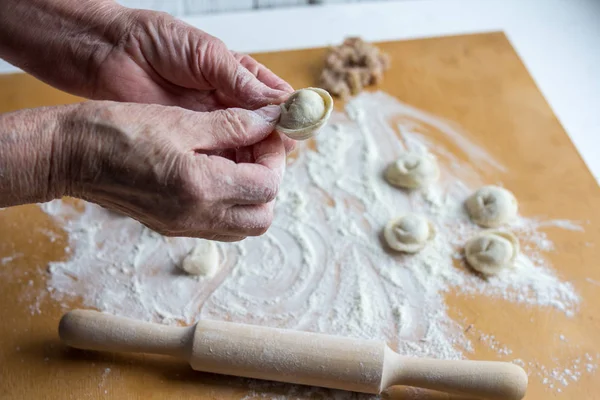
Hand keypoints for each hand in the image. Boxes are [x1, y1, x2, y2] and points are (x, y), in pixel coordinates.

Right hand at [59, 102, 284, 240]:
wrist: (69, 156)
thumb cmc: (117, 131)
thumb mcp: (181, 120)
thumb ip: (232, 125)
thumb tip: (269, 122)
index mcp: (201, 188)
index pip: (267, 186)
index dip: (274, 156)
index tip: (267, 132)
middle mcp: (196, 217)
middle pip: (262, 217)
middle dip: (269, 181)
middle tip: (257, 149)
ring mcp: (183, 227)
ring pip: (242, 226)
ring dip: (251, 195)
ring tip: (237, 159)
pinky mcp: (172, 226)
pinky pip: (218, 224)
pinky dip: (229, 202)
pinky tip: (216, 170)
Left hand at [91, 6, 296, 152]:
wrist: (110, 53)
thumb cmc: (157, 41)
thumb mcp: (207, 54)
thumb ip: (242, 81)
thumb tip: (281, 104)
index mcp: (240, 78)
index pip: (276, 102)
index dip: (288, 116)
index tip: (297, 127)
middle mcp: (229, 105)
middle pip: (264, 132)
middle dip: (273, 142)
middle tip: (277, 151)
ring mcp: (211, 126)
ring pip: (244, 150)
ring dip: (254, 158)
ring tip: (259, 165)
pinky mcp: (191, 143)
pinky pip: (217, 160)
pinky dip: (229, 167)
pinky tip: (235, 172)